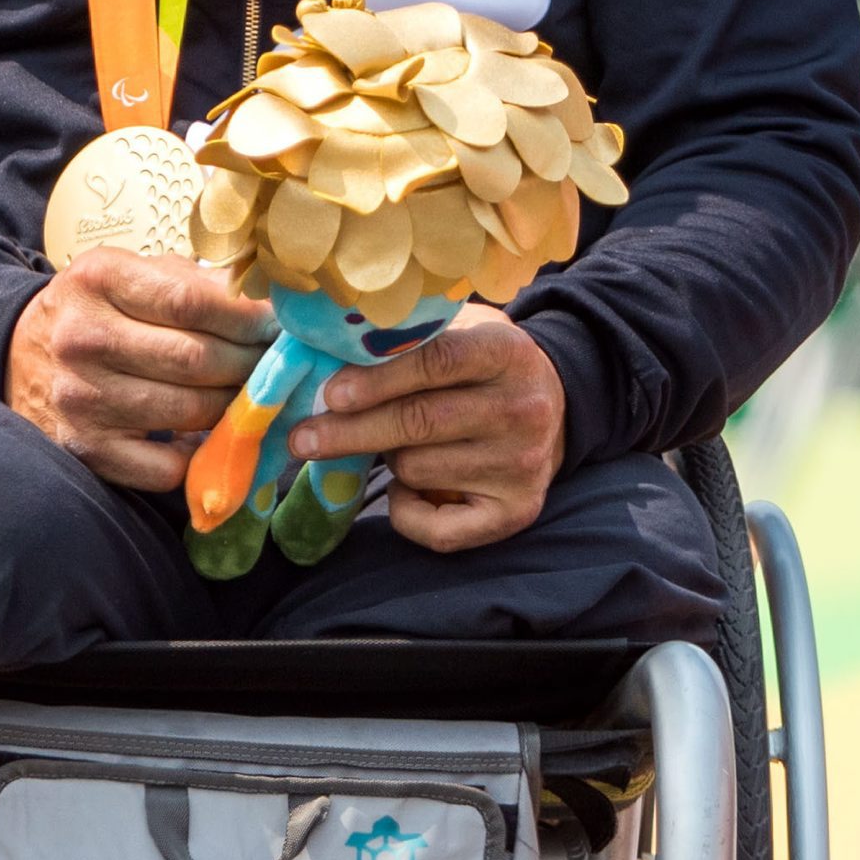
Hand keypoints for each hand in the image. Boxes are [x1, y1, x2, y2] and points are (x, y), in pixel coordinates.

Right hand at [7, 249, 272, 493]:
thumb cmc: (93, 309)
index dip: (248, 318)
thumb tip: (267, 301)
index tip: (279, 326)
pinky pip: (165, 465)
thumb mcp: (127, 273)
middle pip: (197, 359)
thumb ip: (191, 280)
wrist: (15, 354)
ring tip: (250, 396)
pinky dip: (198, 454)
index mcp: (98, 280)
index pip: (192, 301)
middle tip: (276, 366)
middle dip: (251, 365)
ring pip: (190, 412)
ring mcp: (82, 399)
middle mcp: (83, 338)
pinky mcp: (86, 449)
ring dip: (233, 409)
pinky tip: (206, 435)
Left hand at [287, 304, 565, 551]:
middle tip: (302, 438)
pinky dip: (407, 512)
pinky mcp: (517, 511)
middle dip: (351, 431)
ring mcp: (522, 465)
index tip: (332, 393)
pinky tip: (408, 490)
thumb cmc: (484, 365)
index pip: (437, 362)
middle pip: (420, 423)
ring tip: (397, 443)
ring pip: (417, 469)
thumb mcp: (462, 330)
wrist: (557, 405)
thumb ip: (409, 339)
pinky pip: (439, 529)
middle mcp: (522, 410)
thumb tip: (328, 353)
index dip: (379, 378)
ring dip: (389, 459)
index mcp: (506, 352)